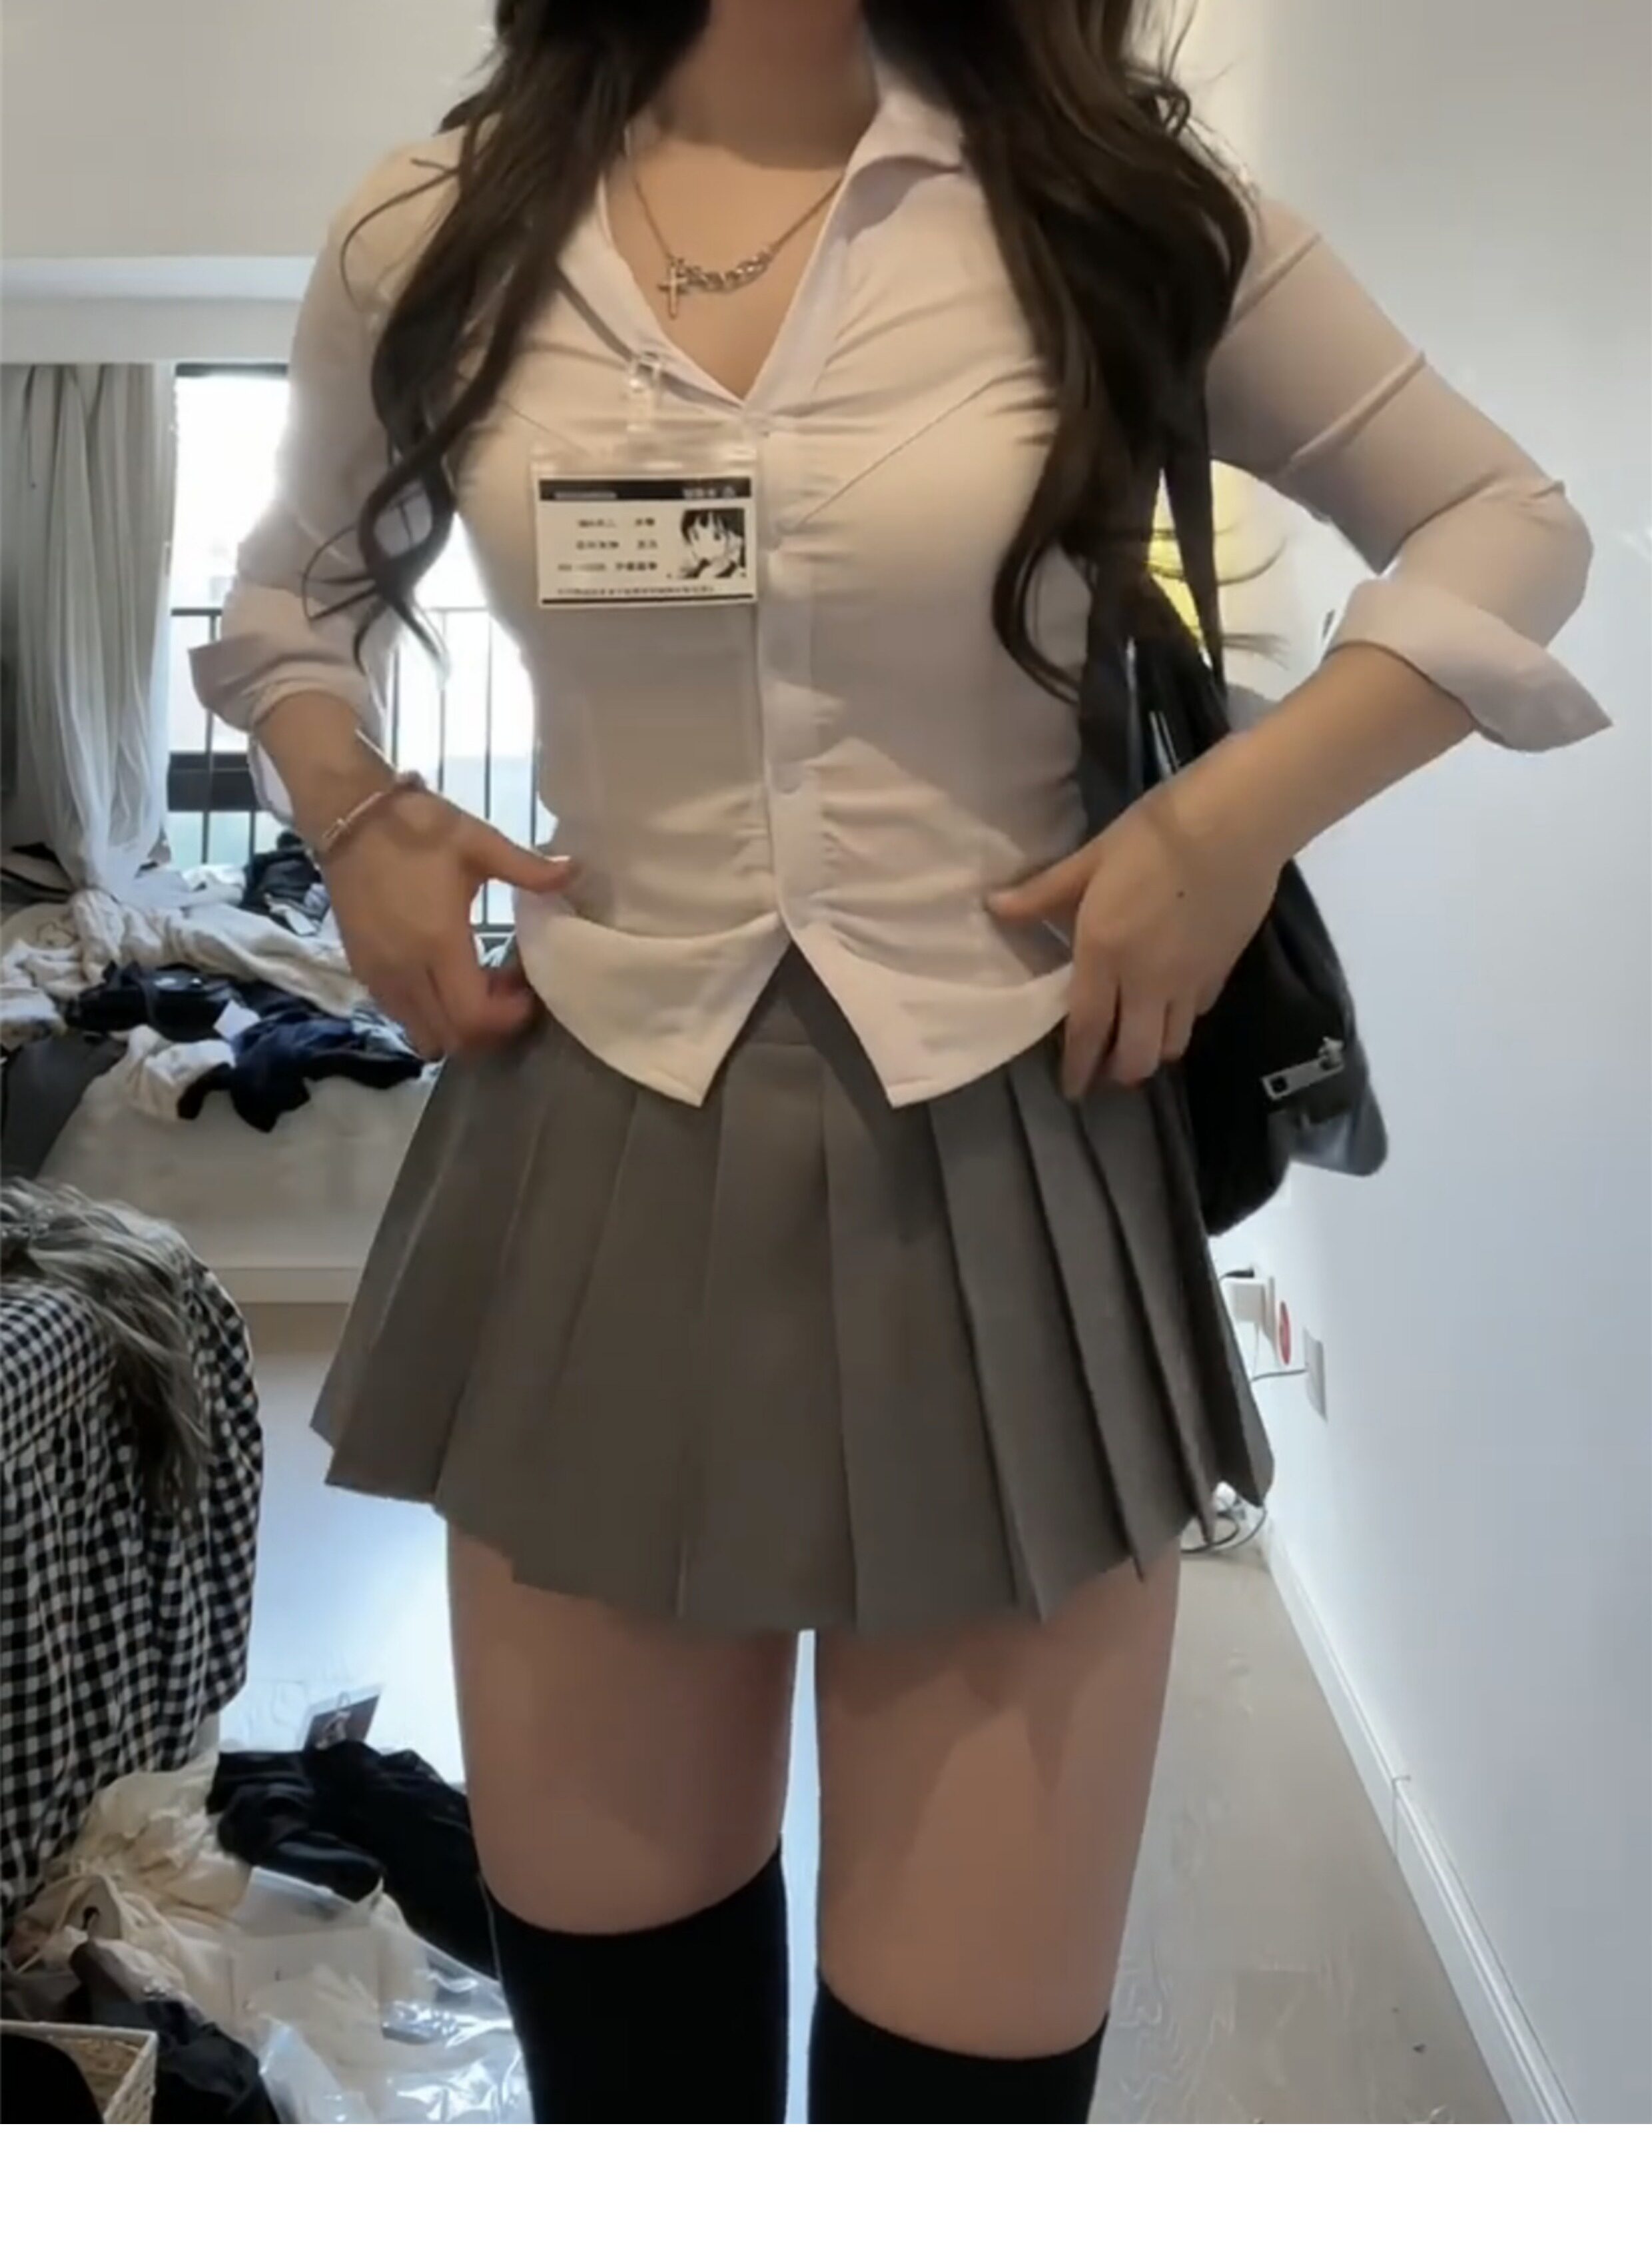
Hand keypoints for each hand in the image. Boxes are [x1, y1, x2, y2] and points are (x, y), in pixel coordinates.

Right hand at [323, 787, 575, 1058]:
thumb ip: (528, 867)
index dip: (507, 1017)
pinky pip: (401, 1015)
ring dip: (457, 1023)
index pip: (474, 1018)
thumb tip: (574, 871)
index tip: (526, 989)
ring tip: (477, 983)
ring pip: (423, 1032)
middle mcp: (405, 971)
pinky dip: (429, 1011)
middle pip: (451, 1038)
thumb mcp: (479, 842)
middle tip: (508, 990)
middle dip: (487, 1027)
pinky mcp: (361, 969)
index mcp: (438, 944)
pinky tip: (444, 975)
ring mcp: (378, 974)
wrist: (347, 812)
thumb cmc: (416, 826)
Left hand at [989, 779, 1281, 1097]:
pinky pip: (1197, 1013)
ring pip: (1172, 1044)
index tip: (1071, 1090)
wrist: (1234, 825)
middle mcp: (1147, 982)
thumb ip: (1043, 894)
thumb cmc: (1153, 835)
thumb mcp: (1090, 859)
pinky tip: (1173, 1002)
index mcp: (1105, 956)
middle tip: (1105, 1067)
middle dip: (1118, 1071)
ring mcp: (1189, 981)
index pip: (1087, 1031)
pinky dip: (1181, 1020)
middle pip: (1136, 1056)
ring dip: (1151, 1051)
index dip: (1078, 1067)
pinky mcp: (1222, 971)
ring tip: (1138, 1041)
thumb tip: (993, 908)